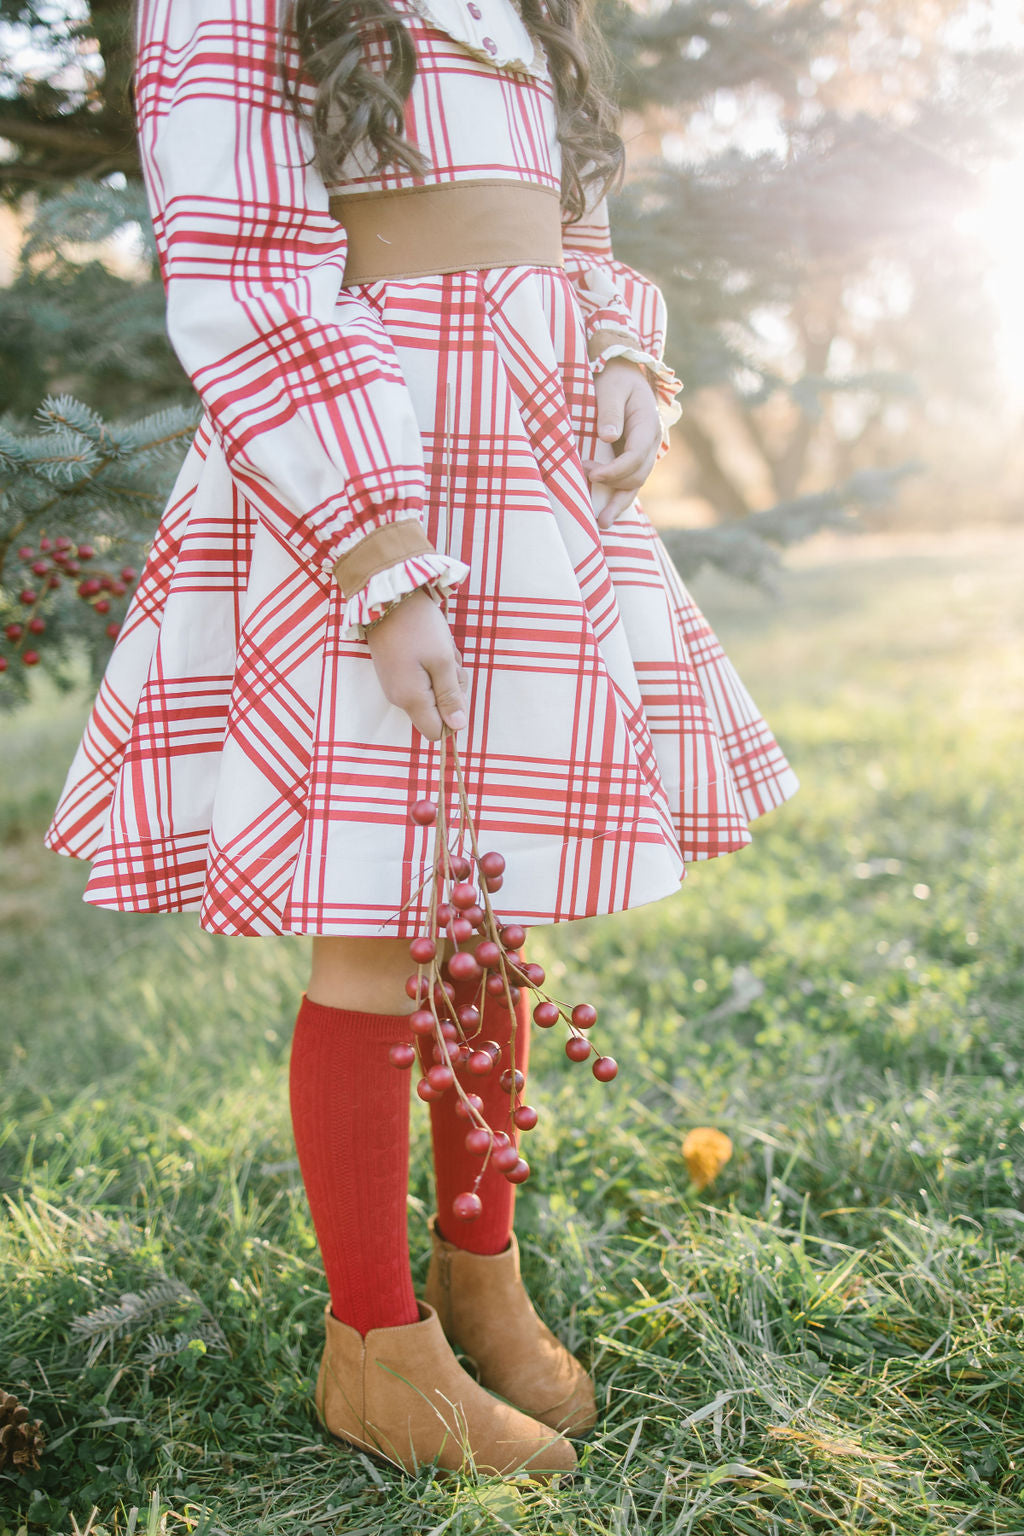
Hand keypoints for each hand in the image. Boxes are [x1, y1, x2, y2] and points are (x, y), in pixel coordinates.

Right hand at [366, 588, 469, 740]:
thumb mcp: (443, 661)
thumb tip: (457, 727)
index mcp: (411, 699)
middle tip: (449, 661)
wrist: (388, 597)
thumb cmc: (419, 627)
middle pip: (436, 711)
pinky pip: (422, 678)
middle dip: (451, 688)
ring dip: (444, 672)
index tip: (456, 689)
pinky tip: (430, 645)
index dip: (452, 718)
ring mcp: (395, 684)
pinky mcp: (395, 671)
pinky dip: (433, 664)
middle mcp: (399, 698)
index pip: (435, 732)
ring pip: (432, 692)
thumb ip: (450, 696)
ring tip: (438, 647)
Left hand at [582, 357, 661, 528]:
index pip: (635, 456)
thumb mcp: (611, 388)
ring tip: (602, 522)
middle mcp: (651, 442)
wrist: (622, 372)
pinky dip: (619, 496)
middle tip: (585, 487)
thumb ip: (610, 411)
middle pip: (637, 474)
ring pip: (636, 483)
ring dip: (619, 503)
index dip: (615, 470)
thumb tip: (609, 437)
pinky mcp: (633, 457)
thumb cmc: (614, 379)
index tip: (591, 473)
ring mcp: (644, 452)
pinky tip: (607, 512)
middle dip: (613, 486)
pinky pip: (630, 481)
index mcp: (648, 426)